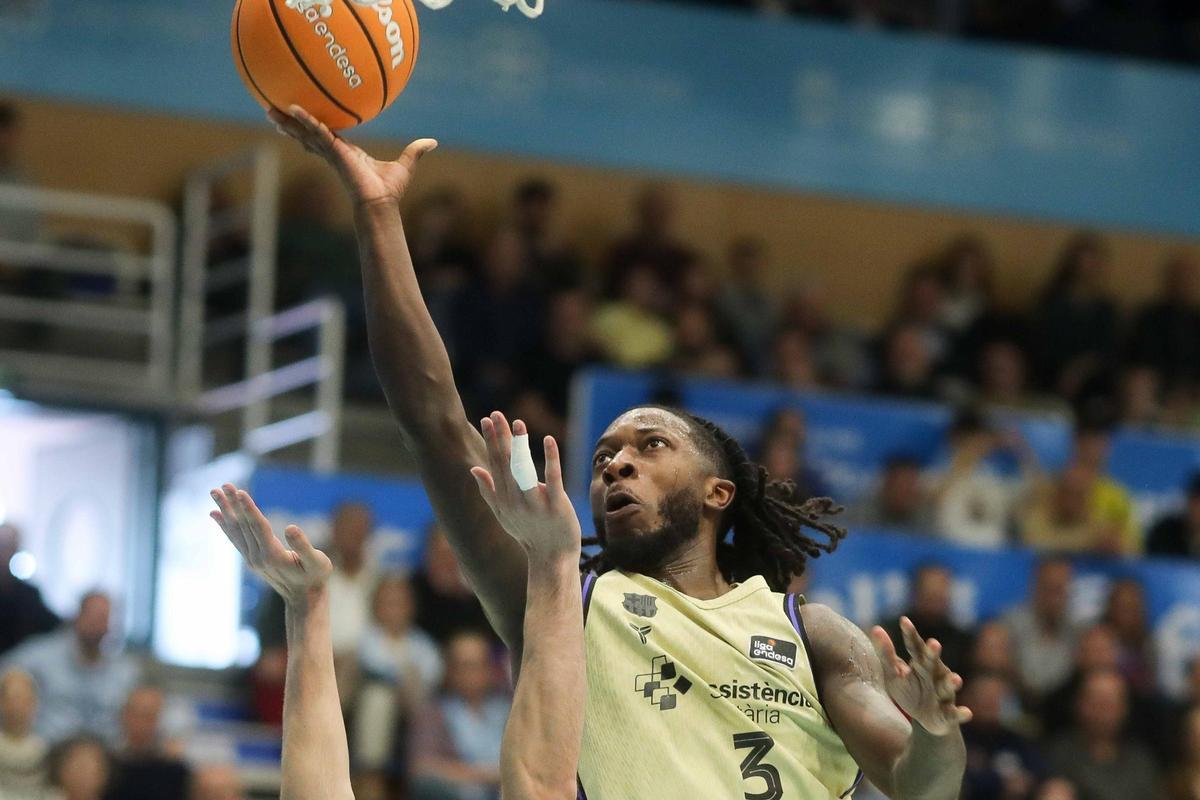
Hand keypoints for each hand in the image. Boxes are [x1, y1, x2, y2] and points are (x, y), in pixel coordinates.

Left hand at [209, 483, 332, 604]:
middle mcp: (258, 557)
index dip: (249, 508)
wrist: (304, 598)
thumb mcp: (317, 562)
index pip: (258, 526)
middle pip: (242, 525)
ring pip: (235, 530)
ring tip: (215, 492)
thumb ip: (304, 546)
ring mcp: (252, 559)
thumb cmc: (315, 577)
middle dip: (232, 504)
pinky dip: (224, 526)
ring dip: (225, 510)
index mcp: (273, 555)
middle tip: (222, 485)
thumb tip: (292, 527)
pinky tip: (216, 514)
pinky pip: (235, 539)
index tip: (239, 491)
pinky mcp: (251, 559)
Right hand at [268, 105, 436, 205]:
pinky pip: (318, 133)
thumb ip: (415, 152)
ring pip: (307, 132)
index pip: (325, 135)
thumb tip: (432, 143)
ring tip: (269, 109)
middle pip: (308, 133)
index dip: (312, 126)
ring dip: (289, 121)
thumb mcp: (405, 165)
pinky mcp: (335, 154)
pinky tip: (294, 110)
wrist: (381, 204)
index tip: (300, 116)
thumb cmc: (390, 191)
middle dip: (291, 123)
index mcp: (346, 153)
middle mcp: (335, 152)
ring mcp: (332, 153)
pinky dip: (307, 122)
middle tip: (272, 109)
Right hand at [470, 411, 580, 560]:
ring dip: (520, 445)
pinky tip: (548, 440)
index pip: (495, 465)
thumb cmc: (528, 534)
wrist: (552, 558)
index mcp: (503, 499)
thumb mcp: (503, 514)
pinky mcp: (556, 505)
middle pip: (506, 464)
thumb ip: (489, 491)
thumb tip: (474, 468)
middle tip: (495, 414)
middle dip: (500, 438)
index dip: (491, 441)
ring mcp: (535, 503)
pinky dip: (550, 459)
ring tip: (517, 422)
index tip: (486, 419)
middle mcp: (515, 500)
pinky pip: (552, 479)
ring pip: (524, 470)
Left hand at [869, 617, 971, 734]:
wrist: (925, 719)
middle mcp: (936, 674)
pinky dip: (961, 713)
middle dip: (933, 654)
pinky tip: (967, 712)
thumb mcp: (894, 673)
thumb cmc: (909, 690)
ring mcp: (944, 693)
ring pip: (948, 687)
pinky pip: (955, 714)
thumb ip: (886, 654)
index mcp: (921, 662)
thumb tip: (876, 628)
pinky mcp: (949, 714)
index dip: (910, 634)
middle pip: (933, 662)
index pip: (915, 646)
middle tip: (933, 644)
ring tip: (955, 679)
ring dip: (952, 683)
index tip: (904, 621)